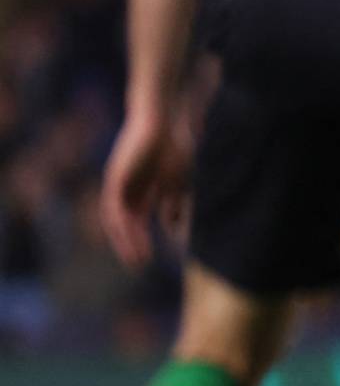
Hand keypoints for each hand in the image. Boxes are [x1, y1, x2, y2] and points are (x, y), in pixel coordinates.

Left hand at [100, 107, 191, 268]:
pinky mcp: (116, 178)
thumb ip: (174, 205)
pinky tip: (131, 237)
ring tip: (136, 258)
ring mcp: (120, 183)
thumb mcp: (178, 182)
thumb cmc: (175, 146)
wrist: (165, 120)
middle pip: (126, 222)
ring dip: (126, 240)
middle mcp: (128, 188)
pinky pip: (114, 208)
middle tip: (139, 265)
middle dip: (132, 244)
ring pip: (118, 220)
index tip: (151, 257)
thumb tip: (171, 229)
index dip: (142, 239)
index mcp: (143, 188)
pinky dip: (122, 226)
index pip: (137, 219)